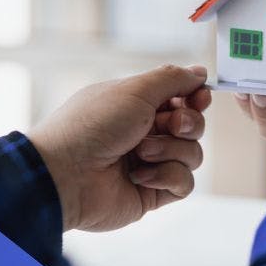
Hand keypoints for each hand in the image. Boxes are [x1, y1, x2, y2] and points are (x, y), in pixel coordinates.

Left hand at [29, 64, 210, 231]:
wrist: (65, 175)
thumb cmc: (92, 126)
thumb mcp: (135, 90)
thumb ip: (172, 79)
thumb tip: (200, 73)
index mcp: (138, 106)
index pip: (182, 99)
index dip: (196, 98)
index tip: (199, 97)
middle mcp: (146, 133)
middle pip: (193, 126)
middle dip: (187, 124)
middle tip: (169, 126)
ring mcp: (151, 163)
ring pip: (192, 154)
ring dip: (170, 151)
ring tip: (141, 154)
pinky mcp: (153, 192)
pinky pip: (184, 183)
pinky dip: (167, 177)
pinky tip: (139, 176)